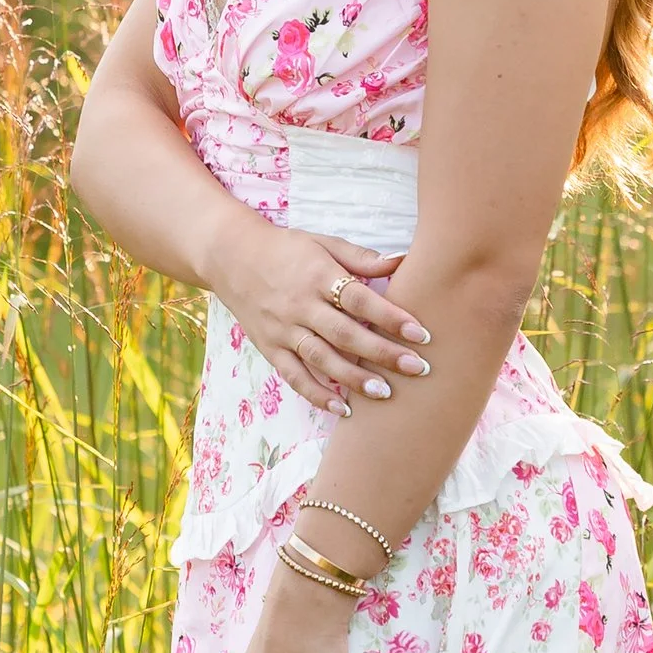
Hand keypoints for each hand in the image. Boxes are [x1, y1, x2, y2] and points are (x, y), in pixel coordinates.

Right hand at [215, 222, 431, 415]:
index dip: (390, 317)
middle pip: (345, 334)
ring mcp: (283, 329)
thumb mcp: (323, 243)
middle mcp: (300, 305)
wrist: (231, 257)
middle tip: (417, 368)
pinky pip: (294, 376)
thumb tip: (403, 261)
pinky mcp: (270, 348)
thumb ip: (361, 257)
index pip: (359, 299)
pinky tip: (343, 409)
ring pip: (322, 359)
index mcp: (318, 275)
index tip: (421, 333)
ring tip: (386, 393)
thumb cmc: (286, 249)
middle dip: (383, 353)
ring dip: (354, 378)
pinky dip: (317, 395)